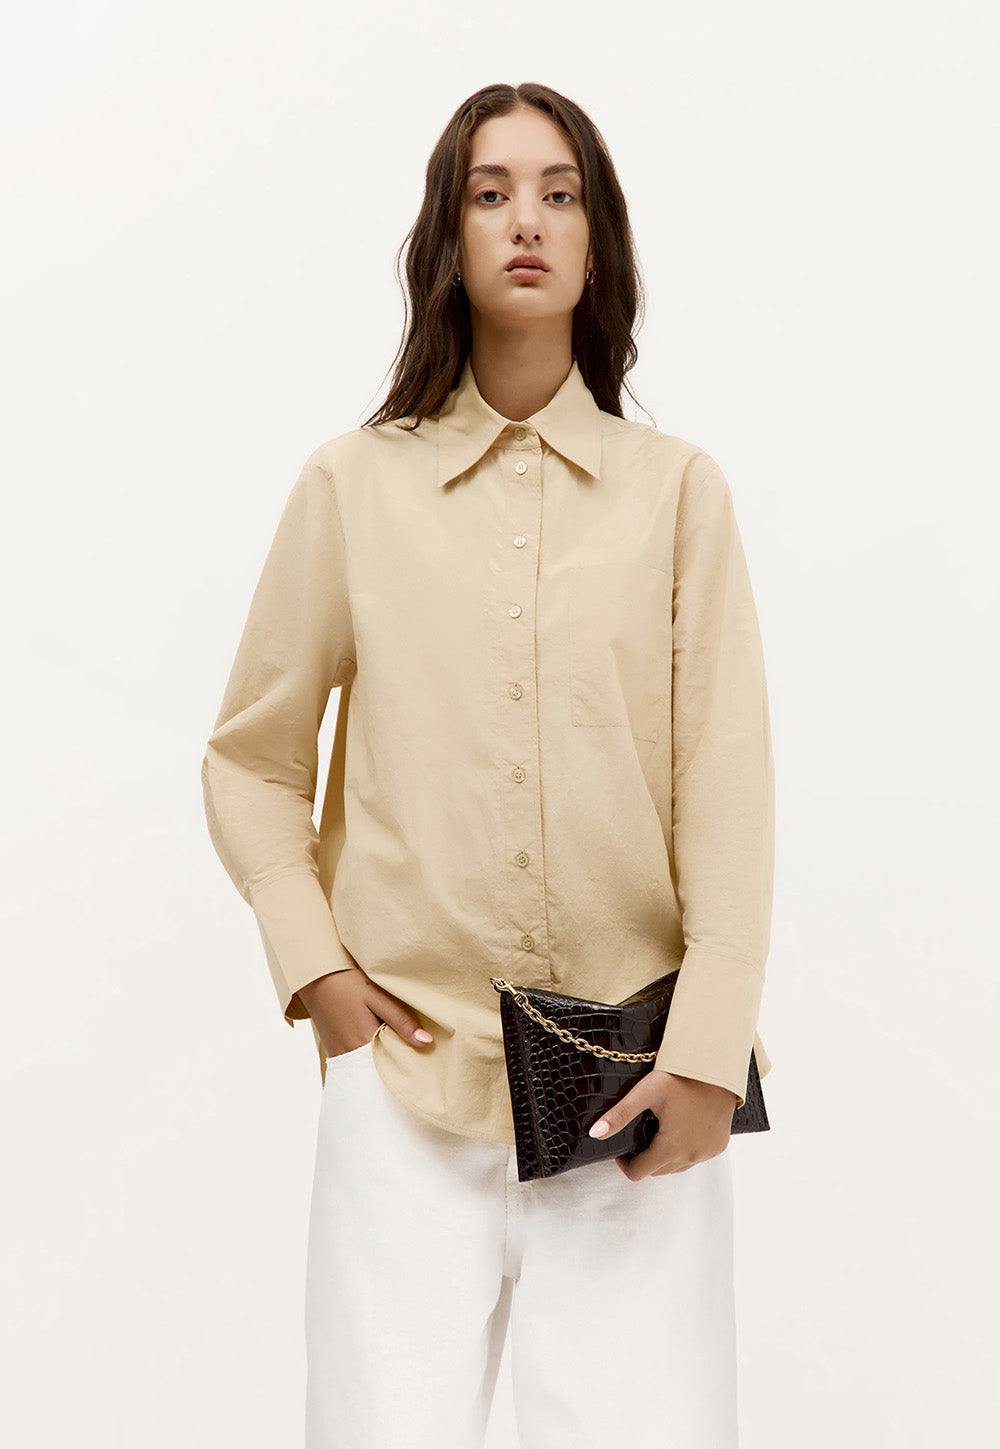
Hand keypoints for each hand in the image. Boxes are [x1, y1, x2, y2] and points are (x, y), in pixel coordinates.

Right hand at [297, 967, 433, 1058]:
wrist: (313, 976)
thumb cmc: (346, 983)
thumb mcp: (376, 996)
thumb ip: (400, 1020)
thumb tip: (426, 1042)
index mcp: (364, 1042)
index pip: (394, 1066)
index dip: (411, 1064)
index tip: (426, 1060)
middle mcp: (350, 1055)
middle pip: (381, 1069)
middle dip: (399, 1064)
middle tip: (418, 1055)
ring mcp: (340, 1054)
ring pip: (369, 1067)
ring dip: (384, 1060)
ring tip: (402, 1049)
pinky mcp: (334, 1050)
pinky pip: (357, 1061)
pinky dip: (370, 1057)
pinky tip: (380, 1044)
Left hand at [587, 1069, 737, 1180]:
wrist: (716, 1067)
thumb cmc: (680, 1076)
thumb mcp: (646, 1093)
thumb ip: (620, 1115)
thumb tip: (595, 1134)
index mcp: (670, 1148)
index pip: (638, 1173)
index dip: (624, 1162)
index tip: (622, 1146)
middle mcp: (691, 1157)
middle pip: (657, 1170)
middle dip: (644, 1157)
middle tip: (641, 1132)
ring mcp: (707, 1153)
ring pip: (677, 1167)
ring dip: (665, 1156)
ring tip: (659, 1129)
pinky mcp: (718, 1146)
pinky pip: (695, 1157)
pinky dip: (685, 1150)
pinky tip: (680, 1129)